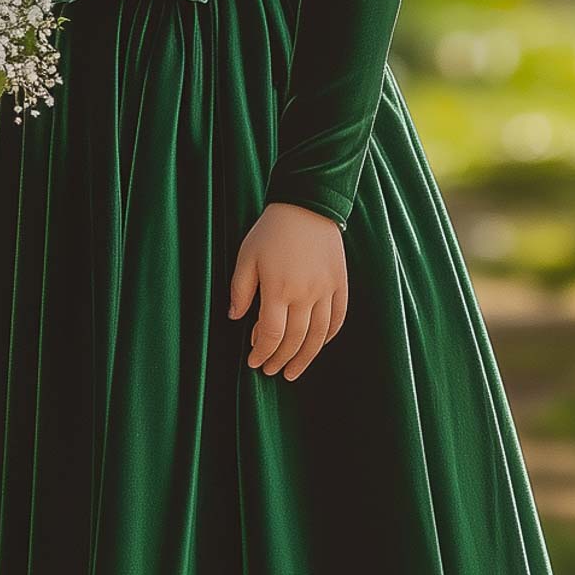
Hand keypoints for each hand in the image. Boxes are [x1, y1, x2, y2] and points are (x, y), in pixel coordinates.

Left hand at [228, 203, 347, 380]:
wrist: (307, 204)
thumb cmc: (271, 230)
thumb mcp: (246, 256)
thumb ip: (240, 289)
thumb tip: (235, 318)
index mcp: (278, 288)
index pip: (271, 334)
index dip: (262, 352)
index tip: (254, 361)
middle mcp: (305, 294)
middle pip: (295, 340)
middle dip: (281, 360)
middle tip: (271, 371)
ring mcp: (326, 290)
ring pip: (318, 335)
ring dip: (305, 357)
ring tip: (293, 371)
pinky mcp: (339, 284)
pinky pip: (337, 318)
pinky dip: (328, 336)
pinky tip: (317, 345)